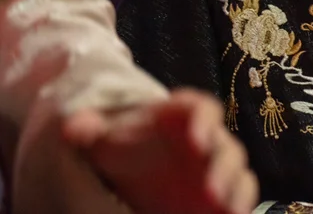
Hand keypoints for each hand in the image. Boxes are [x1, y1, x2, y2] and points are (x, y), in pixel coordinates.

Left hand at [63, 88, 258, 213]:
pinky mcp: (220, 195)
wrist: (128, 169)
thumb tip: (72, 127)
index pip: (201, 108)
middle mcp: (207, 139)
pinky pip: (239, 197)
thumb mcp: (101, 135)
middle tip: (212, 189)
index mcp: (182, 116)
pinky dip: (240, 206)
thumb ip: (89, 127)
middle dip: (224, 166)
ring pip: (238, 173)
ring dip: (237, 190)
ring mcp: (216, 168)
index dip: (204, 120)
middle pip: (225, 145)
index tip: (195, 139)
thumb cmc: (120, 145)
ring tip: (228, 210)